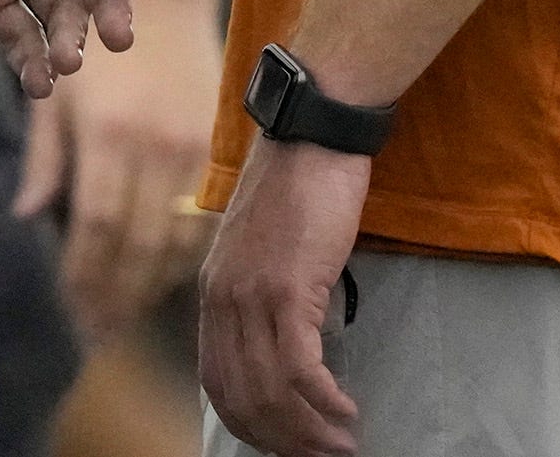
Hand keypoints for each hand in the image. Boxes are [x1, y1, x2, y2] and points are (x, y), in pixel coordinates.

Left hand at [15, 0, 221, 338]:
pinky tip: (159, 277)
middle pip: (137, 245)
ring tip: (124, 315)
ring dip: (149, 286)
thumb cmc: (93, 43)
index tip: (70, 312)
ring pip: (174, 239)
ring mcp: (191, 146)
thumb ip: (44, 160)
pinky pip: (200, 218)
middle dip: (115, 295)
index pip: (97, 228)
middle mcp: (155, 144)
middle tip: (96, 331)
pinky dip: (181, 256)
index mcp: (108, 132)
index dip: (84, 277)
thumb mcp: (58, 93)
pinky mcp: (215, 144)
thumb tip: (24, 219)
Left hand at [198, 133, 369, 456]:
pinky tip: (346, 410)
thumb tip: (282, 345)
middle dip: (284, 439)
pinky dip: (324, 401)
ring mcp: (252, 294)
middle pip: (243, 398)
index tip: (285, 442)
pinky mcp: (288, 288)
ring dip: (310, 431)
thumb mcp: (263, 246)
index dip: (251, 424)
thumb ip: (259, 292)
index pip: (217, 382)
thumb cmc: (299, 186)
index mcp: (213, 291)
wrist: (312, 135)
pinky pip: (301, 368)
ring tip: (342, 443)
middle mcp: (224, 298)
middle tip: (322, 454)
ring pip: (272, 392)